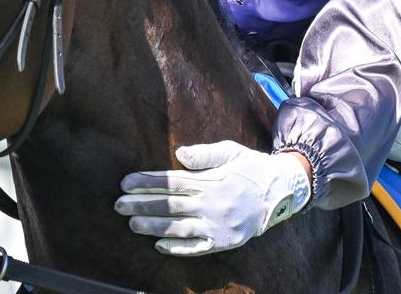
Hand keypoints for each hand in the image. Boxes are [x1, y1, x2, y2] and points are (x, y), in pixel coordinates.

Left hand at [115, 141, 311, 255]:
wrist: (282, 191)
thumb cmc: (252, 168)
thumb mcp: (231, 152)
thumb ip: (205, 154)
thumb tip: (180, 154)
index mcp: (212, 180)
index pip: (171, 182)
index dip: (146, 182)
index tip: (125, 182)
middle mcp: (213, 203)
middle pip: (169, 205)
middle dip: (141, 204)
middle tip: (118, 204)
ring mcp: (218, 225)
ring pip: (179, 228)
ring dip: (152, 226)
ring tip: (132, 223)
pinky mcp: (225, 242)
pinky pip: (196, 247)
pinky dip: (177, 247)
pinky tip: (158, 244)